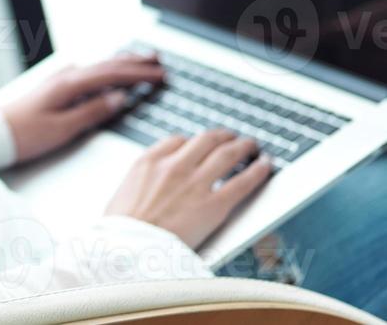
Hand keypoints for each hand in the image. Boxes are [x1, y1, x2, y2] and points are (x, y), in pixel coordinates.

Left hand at [1, 51, 166, 165]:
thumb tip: (119, 99)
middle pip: (107, 65)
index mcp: (70, 84)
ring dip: (120, 63)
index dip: (139, 74)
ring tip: (140, 60)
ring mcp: (59, 80)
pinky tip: (107, 73)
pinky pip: (88, 73)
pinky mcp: (54, 88)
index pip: (112, 75)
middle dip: (134, 63)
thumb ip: (92, 112)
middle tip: (158, 61)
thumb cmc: (24, 134)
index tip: (161, 74)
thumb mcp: (63, 129)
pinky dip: (105, 71)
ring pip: (98, 67)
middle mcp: (65, 77)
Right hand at [104, 128, 272, 249]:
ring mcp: (195, 184)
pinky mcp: (214, 206)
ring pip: (226, 154)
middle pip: (205, 140)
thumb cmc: (120, 231)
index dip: (192, 142)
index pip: (176, 141)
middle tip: (230, 137)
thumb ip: (140, 183)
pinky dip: (258, 170)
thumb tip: (147, 188)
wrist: (130, 251)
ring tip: (251, 145)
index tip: (198, 145)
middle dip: (220, 137)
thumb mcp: (121, 194)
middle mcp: (174, 166)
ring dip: (242, 146)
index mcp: (148, 162)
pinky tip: (266, 165)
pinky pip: (242, 182)